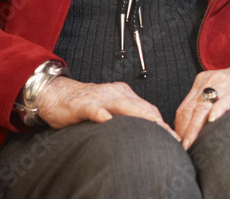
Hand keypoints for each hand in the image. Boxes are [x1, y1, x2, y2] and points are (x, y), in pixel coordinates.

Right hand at [38, 77, 177, 139]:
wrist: (56, 94)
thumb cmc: (84, 104)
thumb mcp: (109, 108)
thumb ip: (125, 117)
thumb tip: (145, 133)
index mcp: (124, 94)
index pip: (148, 108)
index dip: (161, 122)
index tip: (174, 136)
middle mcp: (115, 92)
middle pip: (140, 107)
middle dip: (157, 121)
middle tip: (170, 136)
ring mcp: (99, 97)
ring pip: (122, 105)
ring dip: (139, 115)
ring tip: (153, 125)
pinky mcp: (81, 104)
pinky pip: (93, 108)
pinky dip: (100, 113)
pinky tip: (106, 119)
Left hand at [173, 46, 229, 148]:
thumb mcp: (225, 91)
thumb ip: (211, 104)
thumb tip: (200, 130)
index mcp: (203, 82)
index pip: (183, 109)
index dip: (179, 129)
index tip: (180, 145)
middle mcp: (209, 81)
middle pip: (188, 110)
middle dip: (183, 133)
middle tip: (182, 152)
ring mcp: (224, 83)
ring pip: (202, 108)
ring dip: (194, 129)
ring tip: (190, 146)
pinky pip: (225, 100)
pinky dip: (218, 111)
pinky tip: (213, 122)